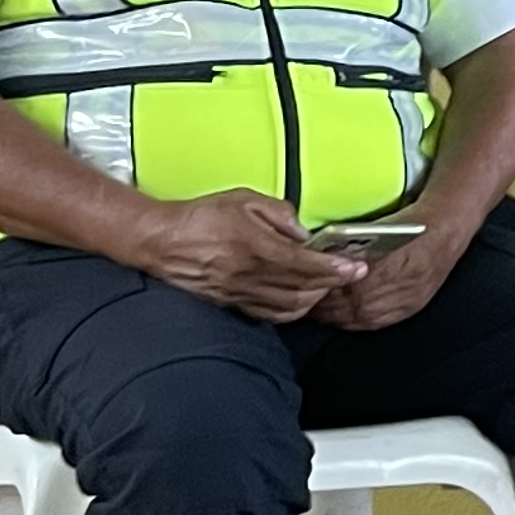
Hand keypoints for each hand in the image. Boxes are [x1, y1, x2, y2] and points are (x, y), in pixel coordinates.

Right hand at [134, 191, 363, 321]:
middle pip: (302, 289)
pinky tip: (300, 301)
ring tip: (326, 287)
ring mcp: (239, 292)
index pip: (306, 264)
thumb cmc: (198, 218)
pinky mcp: (230, 303)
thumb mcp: (244, 200)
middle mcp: (248, 274)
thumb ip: (280, 213)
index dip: (335, 268)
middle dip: (332, 284)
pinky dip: (290, 311)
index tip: (355, 268)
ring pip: (288, 306)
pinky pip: (268, 314)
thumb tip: (303, 232)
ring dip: (313, 300)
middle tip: (348, 276)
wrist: (159, 239)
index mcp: (255, 246)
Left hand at [310, 212, 477, 331]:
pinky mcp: (410, 308)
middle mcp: (393, 290)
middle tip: (305, 299)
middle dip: (322, 306)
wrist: (447, 228)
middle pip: (345, 308)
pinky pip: (375, 323)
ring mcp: (403, 302)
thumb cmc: (410, 224)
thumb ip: (349, 248)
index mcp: (381, 268)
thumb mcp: (374, 229)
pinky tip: (345, 315)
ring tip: (320, 309)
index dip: (318, 290)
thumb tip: (319, 260)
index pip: (339, 290)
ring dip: (336, 316)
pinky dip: (355, 322)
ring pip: (357, 319)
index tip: (303, 285)